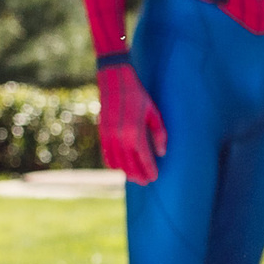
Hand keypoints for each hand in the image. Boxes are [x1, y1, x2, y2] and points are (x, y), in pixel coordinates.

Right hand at [98, 66, 165, 184]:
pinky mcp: (102, 133)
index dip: (150, 170)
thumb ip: (159, 134)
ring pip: (117, 163)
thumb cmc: (137, 95)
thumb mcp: (153, 113)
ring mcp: (109, 137)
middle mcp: (120, 138)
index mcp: (135, 132)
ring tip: (135, 177)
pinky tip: (120, 167)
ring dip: (126, 172)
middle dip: (139, 175)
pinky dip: (113, 164)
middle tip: (146, 181)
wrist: (114, 81)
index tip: (155, 177)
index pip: (144, 159)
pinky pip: (106, 155)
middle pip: (130, 165)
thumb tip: (162, 153)